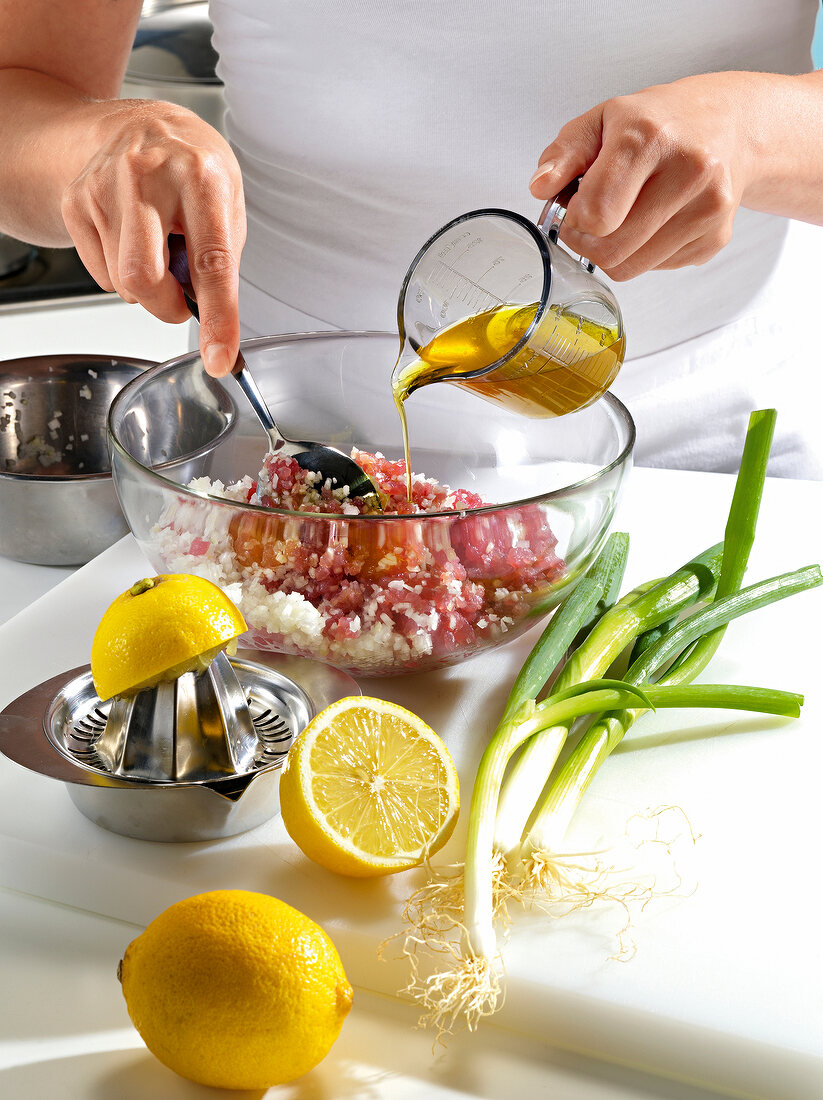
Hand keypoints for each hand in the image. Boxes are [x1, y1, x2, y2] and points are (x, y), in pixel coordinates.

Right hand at [61, 99, 245, 375]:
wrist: (136, 124)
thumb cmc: (191, 167)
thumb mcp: (227, 202)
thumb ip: (222, 260)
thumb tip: (210, 317)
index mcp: (200, 176)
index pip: (211, 263)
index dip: (218, 318)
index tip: (219, 358)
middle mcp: (148, 175)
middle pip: (143, 279)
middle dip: (165, 306)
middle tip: (179, 296)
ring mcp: (104, 186)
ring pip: (122, 283)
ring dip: (146, 286)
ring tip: (157, 247)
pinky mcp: (77, 200)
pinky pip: (101, 273)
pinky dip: (122, 272)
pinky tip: (133, 239)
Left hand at [529, 73, 757, 280]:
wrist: (730, 125)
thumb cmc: (660, 123)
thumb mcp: (603, 120)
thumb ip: (564, 153)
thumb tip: (541, 187)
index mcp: (650, 136)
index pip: (596, 214)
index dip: (574, 219)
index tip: (576, 206)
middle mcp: (689, 170)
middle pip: (611, 250)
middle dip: (588, 242)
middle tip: (591, 219)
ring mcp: (709, 207)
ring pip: (631, 268)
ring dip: (614, 251)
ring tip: (623, 217)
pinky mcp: (717, 237)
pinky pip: (656, 269)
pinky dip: (644, 253)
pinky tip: (655, 220)